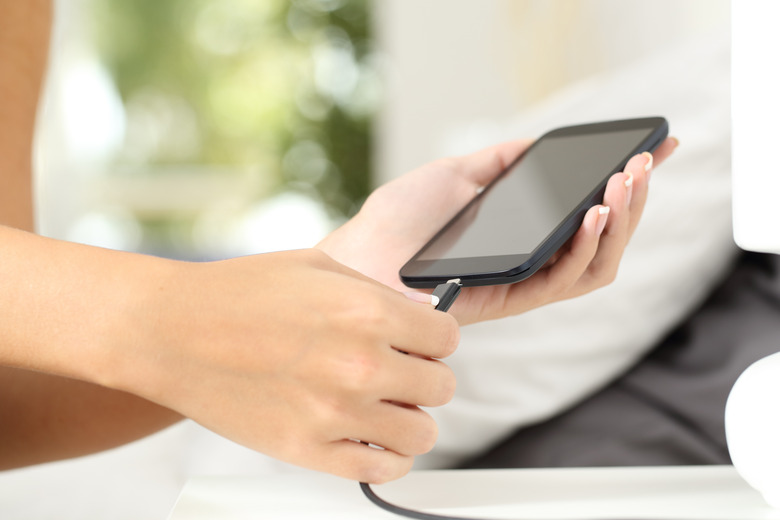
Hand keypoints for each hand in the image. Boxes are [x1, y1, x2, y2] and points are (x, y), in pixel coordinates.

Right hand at [104, 249, 458, 482]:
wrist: (172, 332)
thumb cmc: (238, 294)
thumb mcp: (318, 267)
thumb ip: (379, 292)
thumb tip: (422, 318)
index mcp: (366, 311)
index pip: (447, 338)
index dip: (434, 339)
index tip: (419, 343)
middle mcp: (359, 363)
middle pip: (441, 386)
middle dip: (423, 376)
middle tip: (397, 371)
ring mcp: (335, 412)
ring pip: (421, 432)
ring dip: (410, 418)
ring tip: (384, 405)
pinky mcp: (308, 450)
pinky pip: (381, 469)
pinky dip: (387, 457)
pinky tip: (371, 436)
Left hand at [317, 138, 677, 324]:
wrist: (362, 255)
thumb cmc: (400, 219)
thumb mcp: (453, 175)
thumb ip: (498, 162)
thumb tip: (536, 143)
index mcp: (524, 234)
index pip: (589, 213)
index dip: (627, 187)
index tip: (656, 150)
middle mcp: (531, 262)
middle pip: (603, 240)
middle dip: (633, 200)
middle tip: (646, 161)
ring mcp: (524, 283)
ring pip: (596, 264)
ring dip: (621, 222)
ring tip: (627, 181)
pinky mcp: (511, 299)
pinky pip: (564, 279)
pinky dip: (586, 246)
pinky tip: (595, 212)